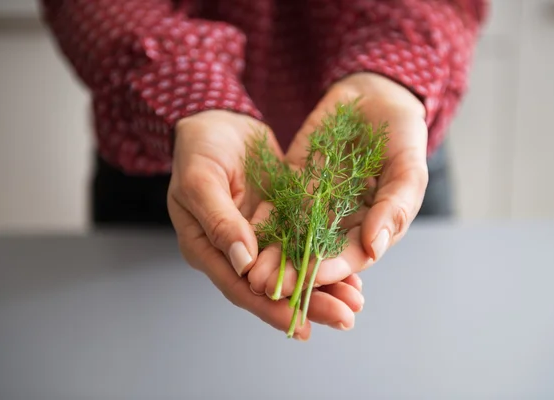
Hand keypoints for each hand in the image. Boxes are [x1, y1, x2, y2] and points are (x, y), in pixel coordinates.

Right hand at [167, 110, 363, 339]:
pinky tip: (353, 268)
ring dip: (324, 285)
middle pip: (274, 287)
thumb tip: (244, 264)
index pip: (242, 288)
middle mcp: (235, 251)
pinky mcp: (281, 218)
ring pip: (293, 268)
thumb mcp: (200, 180)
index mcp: (208, 248)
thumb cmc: (197, 149)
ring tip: (355, 302)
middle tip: (345, 318)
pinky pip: (305, 242)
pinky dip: (325, 256)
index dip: (272, 308)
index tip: (303, 326)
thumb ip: (219, 221)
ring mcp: (260, 236)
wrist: (217, 120)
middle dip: (310, 304)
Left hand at [247, 73, 428, 324]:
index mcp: (372, 226)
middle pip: (316, 253)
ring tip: (253, 271)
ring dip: (274, 255)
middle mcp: (341, 222)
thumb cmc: (402, 133)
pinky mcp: (295, 182)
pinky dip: (264, 222)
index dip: (333, 267)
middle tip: (269, 286)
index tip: (313, 276)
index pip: (351, 255)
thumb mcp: (409, 166)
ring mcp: (316, 203)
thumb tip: (375, 246)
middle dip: (293, 271)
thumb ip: (396, 206)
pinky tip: (246, 233)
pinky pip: (278, 205)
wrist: (374, 96)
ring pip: (293, 235)